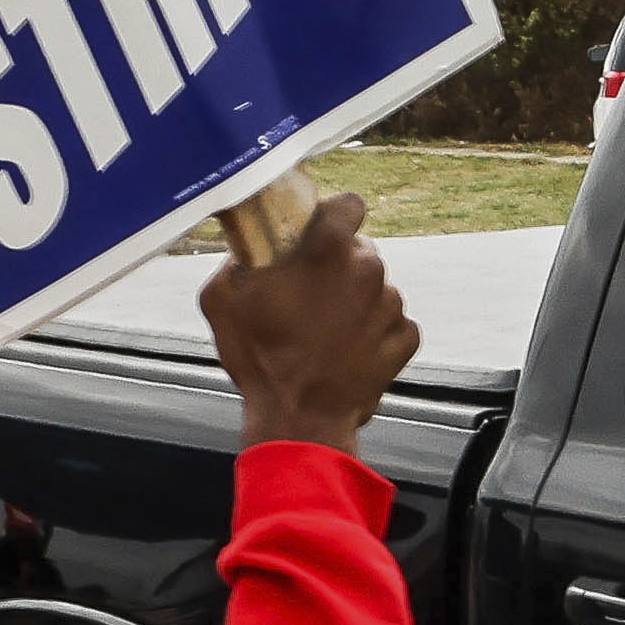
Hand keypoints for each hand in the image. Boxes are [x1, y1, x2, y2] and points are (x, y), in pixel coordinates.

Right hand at [206, 193, 418, 453]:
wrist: (298, 419)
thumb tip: (246, 250)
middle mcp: (368, 269)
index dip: (332, 216)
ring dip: (353, 302)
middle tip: (306, 296)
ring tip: (322, 333)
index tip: (317, 232)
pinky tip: (344, 351)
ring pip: (374, 288)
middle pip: (358, 251)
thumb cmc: (259, 358)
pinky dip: (372, 333)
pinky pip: (390, 323)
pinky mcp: (403, 338)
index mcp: (329, 249)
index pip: (347, 204)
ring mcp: (390, 305)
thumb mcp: (221, 298)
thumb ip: (237, 260)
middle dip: (335, 267)